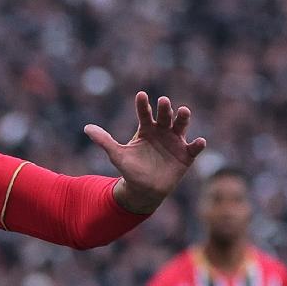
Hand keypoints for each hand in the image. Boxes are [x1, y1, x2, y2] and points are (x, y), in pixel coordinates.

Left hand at [85, 92, 206, 214]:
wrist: (143, 190)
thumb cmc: (130, 169)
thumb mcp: (117, 155)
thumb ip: (104, 141)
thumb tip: (86, 128)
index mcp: (147, 129)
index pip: (145, 113)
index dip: (143, 105)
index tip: (141, 95)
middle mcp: (162, 131)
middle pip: (165, 116)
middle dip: (165, 108)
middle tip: (163, 101)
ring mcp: (175, 141)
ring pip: (181, 126)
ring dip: (183, 118)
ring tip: (184, 111)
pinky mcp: (186, 155)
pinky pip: (194, 148)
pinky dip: (198, 145)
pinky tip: (200, 141)